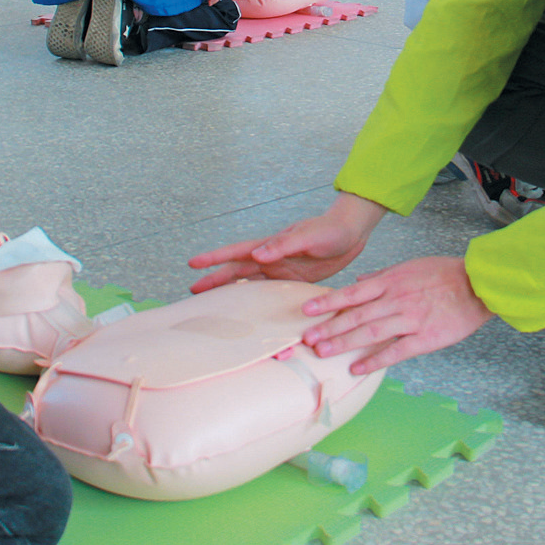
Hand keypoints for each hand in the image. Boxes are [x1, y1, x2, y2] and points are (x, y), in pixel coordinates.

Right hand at [188, 192, 385, 292]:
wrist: (350, 235)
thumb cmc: (328, 231)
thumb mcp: (306, 236)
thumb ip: (282, 245)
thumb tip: (257, 254)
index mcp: (270, 245)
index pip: (236, 252)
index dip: (214, 258)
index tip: (193, 263)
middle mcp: (270, 258)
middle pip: (236, 270)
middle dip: (215, 279)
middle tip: (193, 291)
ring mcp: (280, 270)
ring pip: (249, 283)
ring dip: (231, 291)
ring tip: (213, 304)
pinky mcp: (293, 281)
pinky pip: (270, 293)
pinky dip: (257, 302)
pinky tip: (249, 313)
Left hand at [299, 256, 493, 374]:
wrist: (478, 284)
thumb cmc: (445, 274)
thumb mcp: (410, 267)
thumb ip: (382, 276)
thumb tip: (359, 282)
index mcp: (391, 282)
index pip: (352, 294)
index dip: (328, 303)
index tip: (307, 311)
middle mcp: (396, 300)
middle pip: (356, 315)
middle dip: (329, 328)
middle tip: (307, 340)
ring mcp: (410, 319)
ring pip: (370, 332)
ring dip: (344, 343)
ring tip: (323, 352)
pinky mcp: (425, 338)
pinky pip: (395, 351)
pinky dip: (374, 360)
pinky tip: (357, 368)